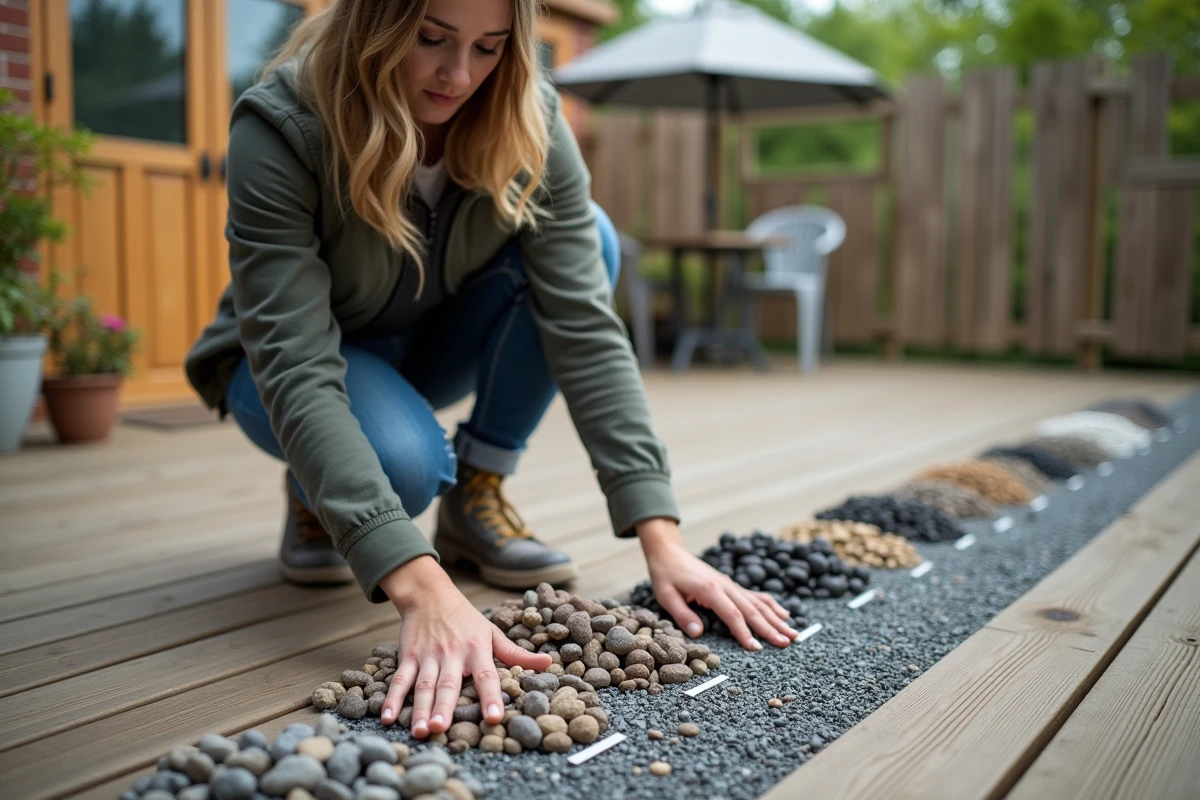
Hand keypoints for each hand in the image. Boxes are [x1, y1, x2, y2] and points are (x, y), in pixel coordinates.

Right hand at [377, 555, 550, 737]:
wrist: (430, 594)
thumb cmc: (466, 619)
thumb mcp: (492, 633)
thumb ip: (516, 654)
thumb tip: (548, 663)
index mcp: (476, 650)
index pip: (486, 676)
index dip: (490, 696)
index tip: (494, 717)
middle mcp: (452, 654)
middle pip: (448, 684)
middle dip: (444, 707)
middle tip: (441, 729)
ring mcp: (428, 656)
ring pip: (423, 686)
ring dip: (420, 709)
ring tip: (420, 731)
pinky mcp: (408, 656)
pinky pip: (400, 679)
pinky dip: (393, 699)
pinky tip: (388, 718)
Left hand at [636, 518, 796, 650]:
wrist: (669, 552)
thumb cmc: (666, 575)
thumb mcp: (666, 596)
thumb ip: (683, 614)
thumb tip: (698, 634)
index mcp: (710, 589)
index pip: (732, 615)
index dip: (745, 633)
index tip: (757, 648)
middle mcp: (725, 586)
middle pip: (752, 610)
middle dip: (770, 628)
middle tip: (787, 643)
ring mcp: (731, 584)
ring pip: (759, 603)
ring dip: (776, 618)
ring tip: (793, 632)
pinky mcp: (732, 585)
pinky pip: (756, 596)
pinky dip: (771, 605)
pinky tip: (784, 614)